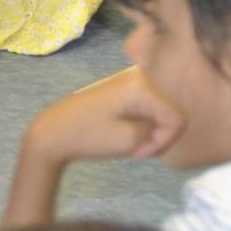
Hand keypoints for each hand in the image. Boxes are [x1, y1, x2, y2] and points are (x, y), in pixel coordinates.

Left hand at [27, 68, 183, 164]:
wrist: (53, 132)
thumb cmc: (89, 136)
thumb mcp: (129, 141)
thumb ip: (156, 133)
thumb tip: (160, 126)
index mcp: (143, 86)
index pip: (177, 118)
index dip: (166, 141)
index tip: (141, 153)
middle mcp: (140, 77)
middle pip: (168, 113)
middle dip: (157, 136)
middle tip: (134, 152)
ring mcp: (130, 82)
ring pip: (157, 113)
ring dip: (148, 133)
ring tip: (127, 146)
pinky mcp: (122, 90)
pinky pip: (144, 110)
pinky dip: (139, 126)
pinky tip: (123, 136)